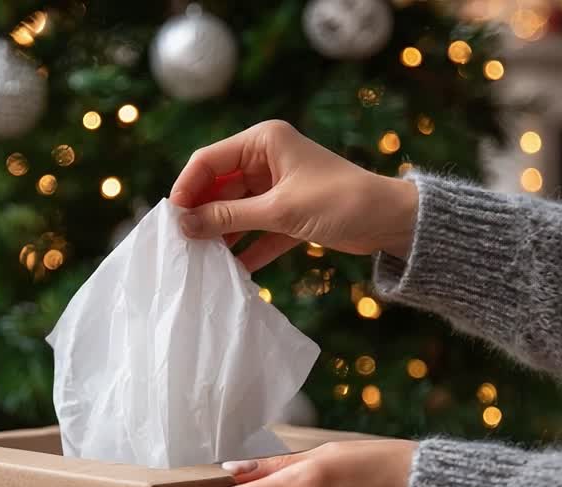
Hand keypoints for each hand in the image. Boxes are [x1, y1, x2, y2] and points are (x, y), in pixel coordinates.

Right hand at [170, 120, 418, 271]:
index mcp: (263, 141)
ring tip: (201, 260)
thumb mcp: (278, 210)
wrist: (390, 221)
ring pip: (236, 210)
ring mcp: (277, 186)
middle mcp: (266, 158)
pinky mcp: (289, 212)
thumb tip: (184, 224)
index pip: (209, 160)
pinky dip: (247, 247)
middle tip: (182, 244)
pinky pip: (257, 229)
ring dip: (222, 234)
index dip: (187, 188)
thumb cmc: (338, 202)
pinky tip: (233, 270)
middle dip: (202, 215)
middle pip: (219, 187)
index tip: (171, 219)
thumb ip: (229, 218)